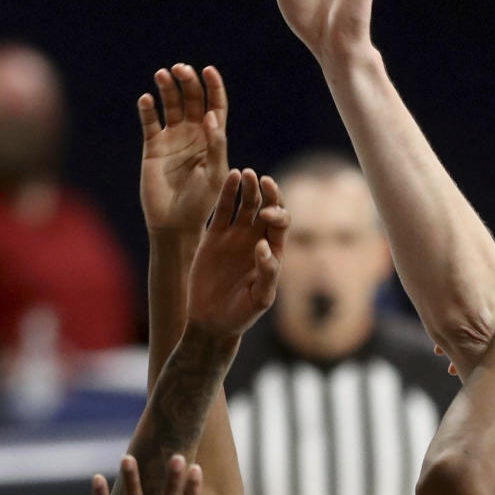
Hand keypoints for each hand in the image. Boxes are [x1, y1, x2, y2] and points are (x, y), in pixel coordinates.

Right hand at [139, 63, 229, 236]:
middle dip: (188, 82)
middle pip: (192, 100)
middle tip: (181, 69)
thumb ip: (216, 146)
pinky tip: (146, 99)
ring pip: (170, 105)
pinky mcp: (153, 146)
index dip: (213, 87)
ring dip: (167, 88)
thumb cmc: (201, 203)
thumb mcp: (215, 175)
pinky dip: (147, 109)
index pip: (215, 106)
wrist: (174, 222)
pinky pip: (150, 122)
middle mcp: (193, 134)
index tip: (208, 70)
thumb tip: (211, 116)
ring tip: (163, 75)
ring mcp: (172, 139)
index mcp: (213, 139)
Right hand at [185, 169, 288, 337]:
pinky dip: (227, 193)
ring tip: (246, 174)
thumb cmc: (242, 313)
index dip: (278, 215)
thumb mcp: (260, 298)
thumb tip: (263, 246)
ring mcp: (235, 235)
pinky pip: (222, 209)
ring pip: (246, 204)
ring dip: (249, 187)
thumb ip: (267, 273)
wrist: (212, 321)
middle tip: (264, 181)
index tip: (268, 215)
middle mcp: (257, 238)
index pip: (282, 224)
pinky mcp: (214, 235)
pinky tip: (231, 177)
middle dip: (269, 193)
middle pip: (267, 207)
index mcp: (273, 251)